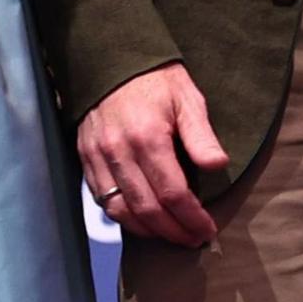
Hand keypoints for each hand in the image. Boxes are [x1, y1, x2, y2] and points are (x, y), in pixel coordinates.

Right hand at [78, 63, 227, 246]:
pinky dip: (122, 218)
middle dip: (172, 230)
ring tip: (171, 236)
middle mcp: (118, 153)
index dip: (191, 217)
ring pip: (120, 210)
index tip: (207, 229)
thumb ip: (201, 135)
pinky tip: (142, 222)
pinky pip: (101, 200)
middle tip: (192, 239)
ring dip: (147, 230)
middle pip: (146, 208)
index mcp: (148, 138)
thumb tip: (217, 166)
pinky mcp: (84, 159)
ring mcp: (97, 158)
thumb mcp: (188, 99)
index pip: (172, 192)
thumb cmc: (156, 80)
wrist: (110, 62)